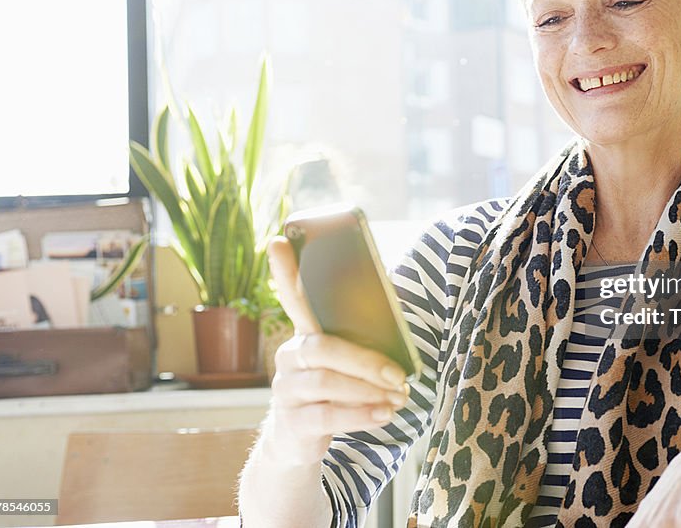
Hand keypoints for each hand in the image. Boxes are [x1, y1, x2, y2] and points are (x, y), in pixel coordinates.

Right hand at [262, 236, 409, 466]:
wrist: (302, 439)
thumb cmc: (336, 390)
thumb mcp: (346, 364)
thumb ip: (361, 343)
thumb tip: (400, 328)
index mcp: (305, 334)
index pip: (294, 298)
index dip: (285, 272)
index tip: (280, 241)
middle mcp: (289, 357)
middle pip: (322, 348)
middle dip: (365, 361)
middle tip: (399, 375)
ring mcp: (286, 389)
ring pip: (325, 382)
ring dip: (367, 390)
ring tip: (398, 397)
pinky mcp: (292, 422)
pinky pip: (326, 415)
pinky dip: (360, 415)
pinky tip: (383, 414)